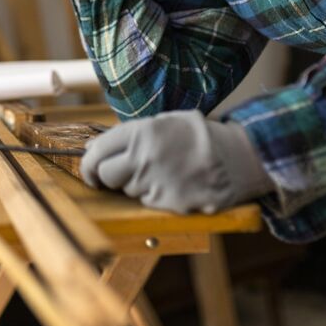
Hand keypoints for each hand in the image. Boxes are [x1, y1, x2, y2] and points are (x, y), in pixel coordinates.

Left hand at [80, 110, 273, 213]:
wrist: (238, 157)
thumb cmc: (199, 136)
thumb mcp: (164, 122)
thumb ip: (128, 135)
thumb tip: (92, 147)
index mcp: (142, 133)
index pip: (97, 152)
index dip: (88, 163)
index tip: (90, 169)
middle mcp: (144, 158)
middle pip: (104, 175)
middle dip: (107, 177)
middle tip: (118, 174)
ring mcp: (156, 183)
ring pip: (127, 190)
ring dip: (135, 185)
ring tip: (161, 172)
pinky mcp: (169, 204)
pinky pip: (148, 202)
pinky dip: (155, 196)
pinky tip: (173, 183)